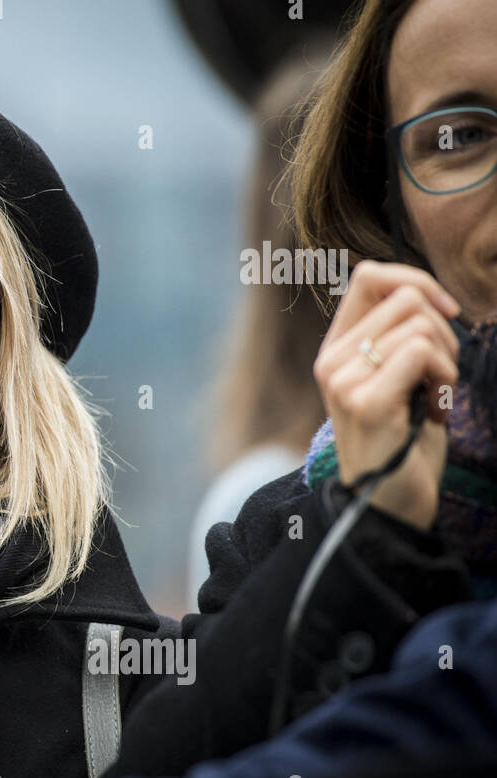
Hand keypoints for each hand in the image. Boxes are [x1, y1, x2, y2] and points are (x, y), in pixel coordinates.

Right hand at [312, 261, 459, 530]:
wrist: (391, 502)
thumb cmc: (404, 439)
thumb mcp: (397, 378)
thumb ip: (399, 336)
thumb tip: (429, 295)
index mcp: (336, 348)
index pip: (369, 276)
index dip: (416, 280)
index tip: (446, 311)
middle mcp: (331, 360)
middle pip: (407, 298)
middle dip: (444, 330)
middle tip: (439, 376)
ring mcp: (343, 379)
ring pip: (420, 326)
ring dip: (447, 362)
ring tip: (433, 397)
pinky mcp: (365, 400)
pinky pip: (421, 353)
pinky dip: (444, 379)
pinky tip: (433, 409)